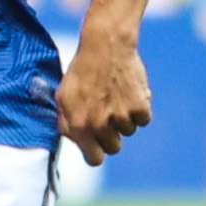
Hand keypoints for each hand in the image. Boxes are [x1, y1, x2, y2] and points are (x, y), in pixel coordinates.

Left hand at [57, 29, 153, 166]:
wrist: (105, 45)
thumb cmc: (82, 70)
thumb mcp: (63, 96)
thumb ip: (66, 123)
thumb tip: (75, 142)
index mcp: (78, 126)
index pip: (94, 159)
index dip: (97, 152)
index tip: (99, 144)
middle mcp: (99, 125)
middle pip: (114, 148)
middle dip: (111, 135)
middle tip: (108, 113)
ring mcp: (120, 117)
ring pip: (129, 131)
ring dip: (125, 118)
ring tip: (116, 95)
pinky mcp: (139, 107)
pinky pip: (143, 119)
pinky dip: (139, 108)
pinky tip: (129, 91)